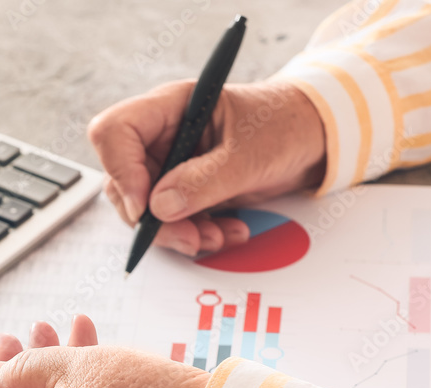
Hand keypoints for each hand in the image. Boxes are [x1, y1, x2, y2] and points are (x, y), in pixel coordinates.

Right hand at [88, 79, 325, 255]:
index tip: (144, 206)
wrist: (316, 140)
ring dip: (176, 232)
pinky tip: (227, 232)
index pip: (114, 131)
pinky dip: (194, 234)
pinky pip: (170, 220)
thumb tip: (159, 207)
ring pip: (144, 208)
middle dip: (152, 217)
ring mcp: (170, 164)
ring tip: (217, 237)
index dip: (120, 170)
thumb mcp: (248, 155)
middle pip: (123, 180)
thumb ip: (202, 181)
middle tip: (187, 236)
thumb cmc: (285, 126)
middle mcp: (162, 135)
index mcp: (171, 107)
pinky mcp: (184, 190)